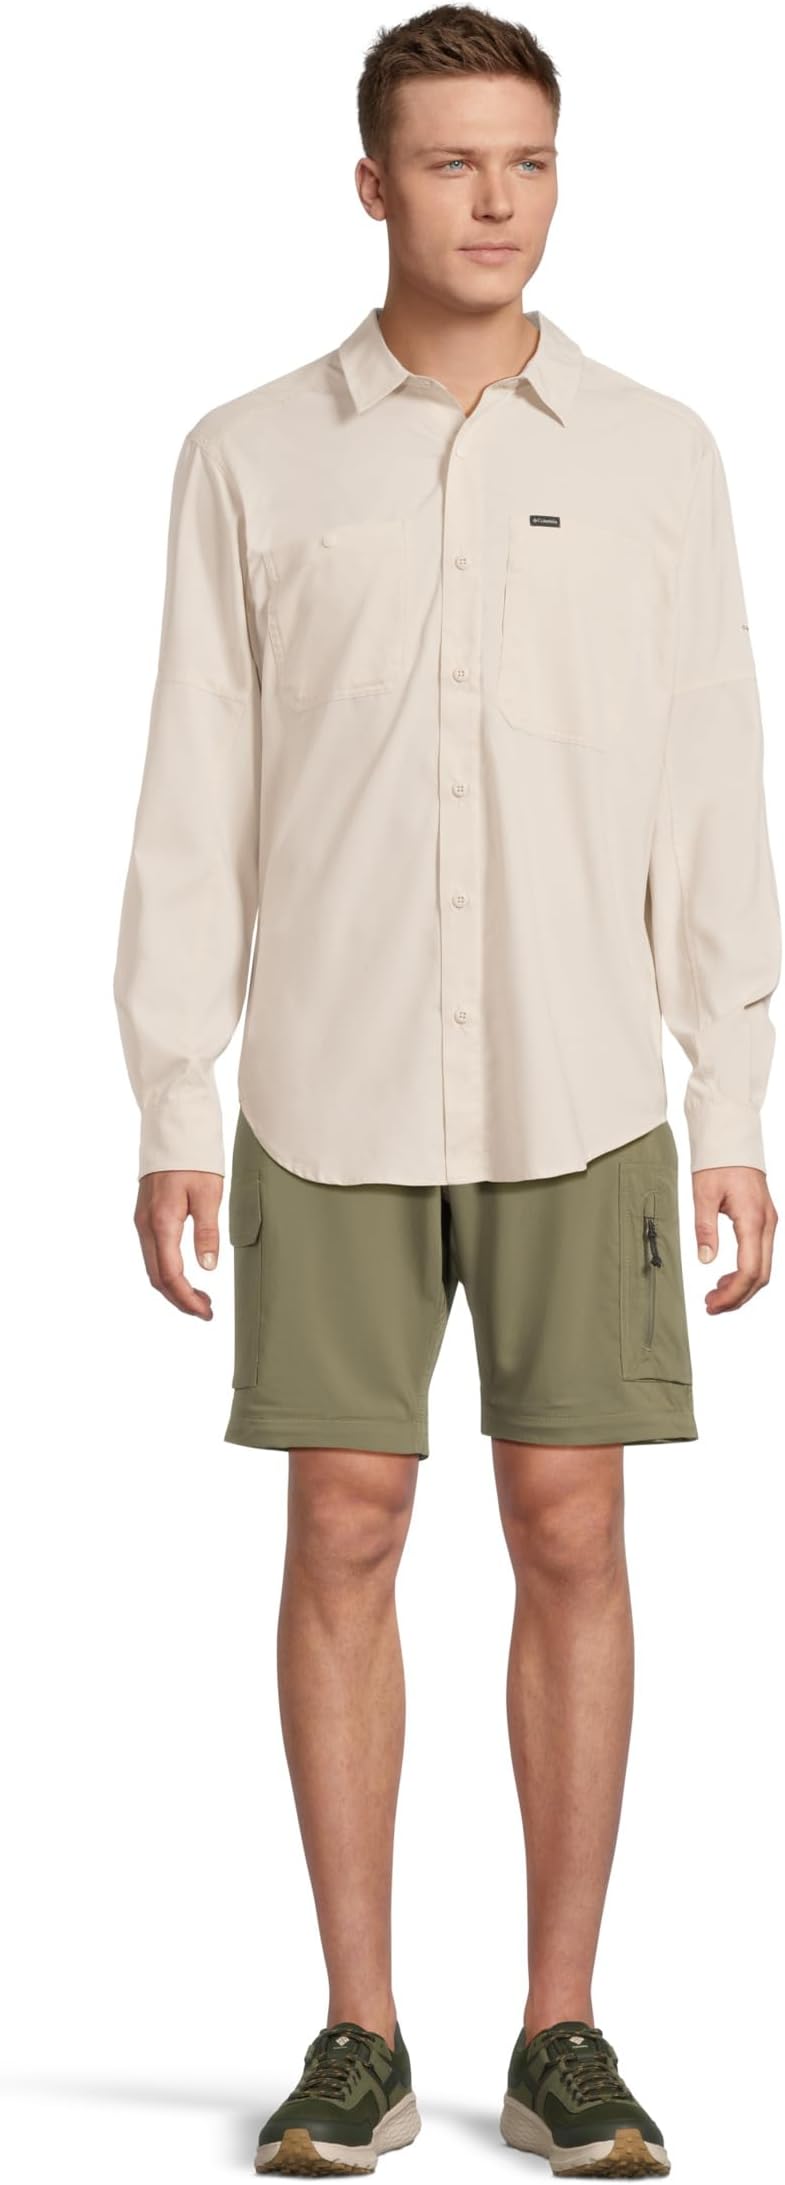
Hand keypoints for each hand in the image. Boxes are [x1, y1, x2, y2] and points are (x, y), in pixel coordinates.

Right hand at [134, 1169, 223, 1317]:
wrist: (172, 1131)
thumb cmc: (193, 1158)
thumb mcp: (208, 1194)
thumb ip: (206, 1232)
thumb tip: (207, 1266)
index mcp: (161, 1223)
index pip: (171, 1275)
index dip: (187, 1299)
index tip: (206, 1312)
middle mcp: (146, 1226)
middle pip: (157, 1278)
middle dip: (180, 1300)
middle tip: (206, 1311)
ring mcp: (142, 1222)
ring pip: (153, 1267)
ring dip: (174, 1287)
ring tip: (201, 1297)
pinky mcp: (145, 1217)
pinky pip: (152, 1254)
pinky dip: (168, 1272)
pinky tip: (185, 1274)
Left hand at [692, 1166, 777, 1312]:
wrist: (732, 1138)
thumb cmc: (717, 1161)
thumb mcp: (703, 1193)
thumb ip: (705, 1228)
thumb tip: (706, 1259)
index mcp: (753, 1219)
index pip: (749, 1269)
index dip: (732, 1293)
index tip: (712, 1303)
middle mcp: (768, 1224)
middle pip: (761, 1275)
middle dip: (737, 1296)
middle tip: (711, 1306)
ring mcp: (769, 1223)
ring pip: (763, 1268)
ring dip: (741, 1286)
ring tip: (715, 1295)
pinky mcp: (765, 1221)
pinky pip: (761, 1255)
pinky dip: (746, 1272)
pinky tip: (726, 1277)